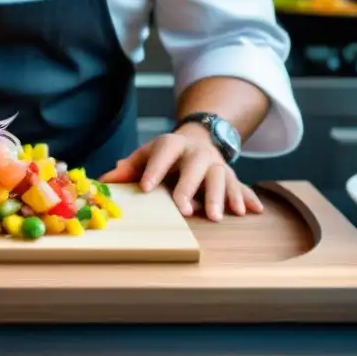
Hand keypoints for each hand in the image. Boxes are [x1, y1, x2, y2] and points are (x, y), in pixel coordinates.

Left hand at [98, 131, 262, 220]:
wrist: (198, 138)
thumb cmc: (165, 154)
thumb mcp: (146, 155)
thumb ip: (128, 168)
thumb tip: (103, 181)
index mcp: (173, 144)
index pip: (164, 151)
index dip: (154, 168)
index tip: (145, 187)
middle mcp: (197, 152)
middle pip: (196, 166)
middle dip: (191, 188)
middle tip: (184, 210)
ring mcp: (216, 164)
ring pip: (221, 176)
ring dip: (222, 196)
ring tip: (218, 217)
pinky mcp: (231, 176)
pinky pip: (241, 186)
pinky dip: (247, 198)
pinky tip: (253, 212)